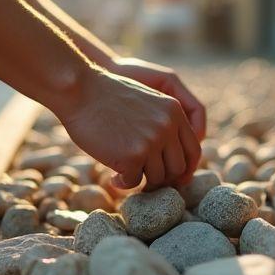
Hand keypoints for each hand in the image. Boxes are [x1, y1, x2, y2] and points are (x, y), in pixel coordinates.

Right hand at [55, 69, 200, 189]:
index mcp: (175, 112)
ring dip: (141, 181)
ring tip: (124, 175)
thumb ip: (163, 123)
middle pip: (178, 169)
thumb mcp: (147, 101)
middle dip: (161, 178)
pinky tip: (113, 178)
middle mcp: (167, 127)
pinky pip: (134, 182)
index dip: (186, 169)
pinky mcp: (132, 156)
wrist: (80, 90)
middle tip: (144, 179)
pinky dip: (123, 184)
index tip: (174, 179)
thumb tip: (170, 158)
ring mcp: (151, 142)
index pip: (194, 150)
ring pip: (157, 178)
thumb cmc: (106, 97)